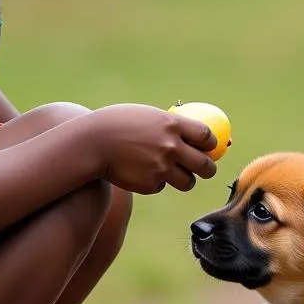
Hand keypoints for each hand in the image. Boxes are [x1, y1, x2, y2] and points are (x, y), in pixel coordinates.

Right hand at [84, 104, 217, 194]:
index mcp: (172, 125)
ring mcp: (161, 168)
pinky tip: (140, 172)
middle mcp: (170, 147)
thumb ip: (170, 124)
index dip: (212, 143)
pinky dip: (156, 182)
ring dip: (184, 179)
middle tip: (204, 169)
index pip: (206, 136)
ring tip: (171, 173)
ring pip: (187, 182)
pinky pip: (162, 186)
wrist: (91, 144)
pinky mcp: (149, 184)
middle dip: (208, 169)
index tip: (209, 146)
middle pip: (205, 165)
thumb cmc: (116, 124)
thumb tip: (193, 132)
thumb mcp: (146, 116)